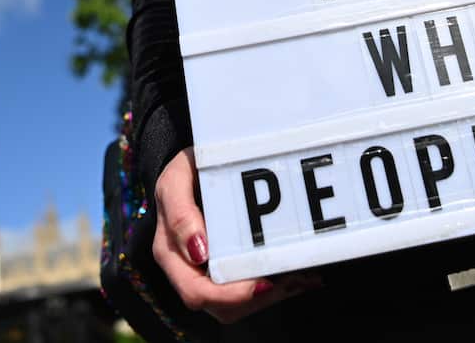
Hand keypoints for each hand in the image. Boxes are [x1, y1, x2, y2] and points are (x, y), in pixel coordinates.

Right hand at [153, 147, 320, 322]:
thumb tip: (199, 253)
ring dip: (274, 295)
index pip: (196, 292)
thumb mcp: (175, 181)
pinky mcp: (229, 270)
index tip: (263, 282)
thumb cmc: (185, 172)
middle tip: (295, 279)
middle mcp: (188, 270)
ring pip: (240, 305)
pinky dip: (279, 288)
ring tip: (303, 278)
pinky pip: (251, 293)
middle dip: (260, 298)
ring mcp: (208, 273)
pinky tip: (303, 277)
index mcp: (171, 253)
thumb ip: (180, 214)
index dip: (230, 295)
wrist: (194, 166)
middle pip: (222, 306)